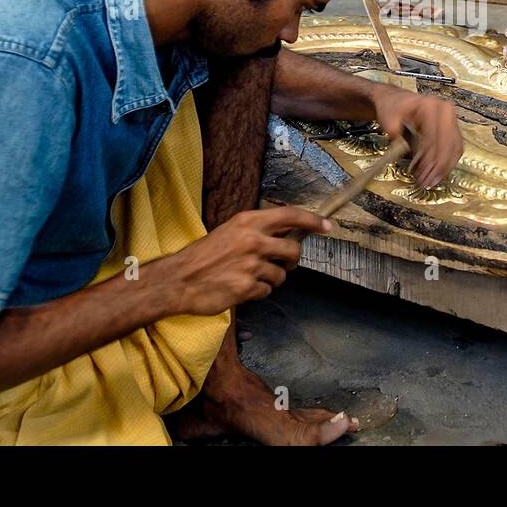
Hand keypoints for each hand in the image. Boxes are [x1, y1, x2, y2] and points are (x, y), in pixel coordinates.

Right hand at [164, 207, 328, 315]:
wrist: (179, 279)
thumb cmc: (203, 255)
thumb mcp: (231, 231)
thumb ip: (257, 230)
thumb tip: (287, 231)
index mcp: (248, 221)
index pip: (291, 215)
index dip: (313, 220)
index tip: (327, 226)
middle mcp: (253, 240)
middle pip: (293, 249)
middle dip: (293, 259)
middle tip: (285, 262)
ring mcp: (251, 265)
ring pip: (281, 274)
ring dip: (272, 278)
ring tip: (251, 276)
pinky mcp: (247, 287)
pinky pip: (267, 291)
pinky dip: (258, 292)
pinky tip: (242, 288)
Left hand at [371, 87, 463, 187]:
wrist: (397, 101)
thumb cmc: (392, 108)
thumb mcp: (387, 117)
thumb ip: (393, 132)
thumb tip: (402, 148)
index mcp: (430, 106)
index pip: (434, 138)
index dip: (430, 160)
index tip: (422, 176)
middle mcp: (445, 110)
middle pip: (449, 144)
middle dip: (439, 167)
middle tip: (428, 182)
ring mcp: (451, 118)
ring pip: (455, 148)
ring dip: (445, 167)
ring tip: (431, 181)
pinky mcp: (452, 127)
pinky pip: (456, 148)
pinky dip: (448, 163)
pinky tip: (438, 173)